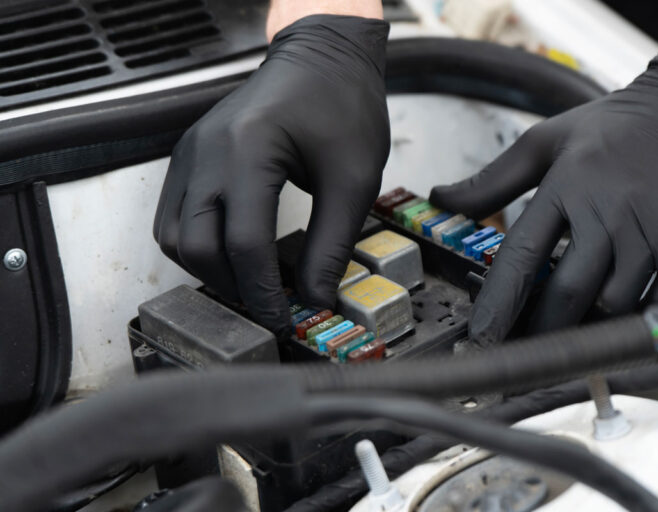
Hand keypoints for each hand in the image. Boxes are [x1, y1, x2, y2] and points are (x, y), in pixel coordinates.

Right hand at [153, 15, 389, 336]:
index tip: (282, 318)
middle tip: (266, 304)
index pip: (244, 244)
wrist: (323, 60)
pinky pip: (173, 214)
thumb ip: (332, 245)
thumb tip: (317, 299)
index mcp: (248, 151)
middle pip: (196, 246)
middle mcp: (206, 150)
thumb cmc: (342, 106)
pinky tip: (232, 251)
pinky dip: (196, 243)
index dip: (262, 292)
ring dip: (207, 268)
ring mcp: (190, 151)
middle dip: (230, 285)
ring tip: (249, 281)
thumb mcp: (353, 180)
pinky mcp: (189, 154)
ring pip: (173, 236)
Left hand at [430, 52, 657, 344]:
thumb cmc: (618, 126)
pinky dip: (643, 317)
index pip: (521, 257)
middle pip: (568, 292)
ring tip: (580, 331)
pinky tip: (630, 320)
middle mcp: (606, 208)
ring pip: (614, 302)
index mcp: (564, 184)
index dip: (499, 305)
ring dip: (594, 323)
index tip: (482, 338)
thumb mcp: (546, 141)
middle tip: (531, 351)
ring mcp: (651, 226)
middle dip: (545, 330)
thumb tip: (440, 197)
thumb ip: (492, 179)